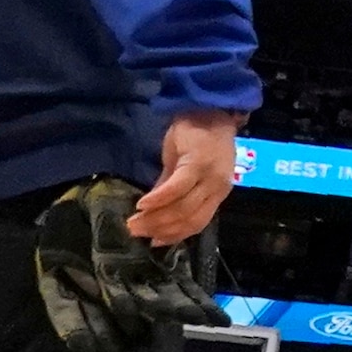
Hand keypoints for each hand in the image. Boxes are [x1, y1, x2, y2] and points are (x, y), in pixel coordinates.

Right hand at [132, 111, 240, 244]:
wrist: (208, 108)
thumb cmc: (198, 137)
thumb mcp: (185, 168)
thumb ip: (172, 190)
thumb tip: (153, 213)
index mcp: (216, 192)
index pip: (197, 223)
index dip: (175, 236)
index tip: (153, 243)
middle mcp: (217, 187)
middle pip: (189, 219)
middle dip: (160, 230)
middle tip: (135, 232)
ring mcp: (209, 176)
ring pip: (183, 207)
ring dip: (156, 218)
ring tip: (134, 222)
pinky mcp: (197, 163)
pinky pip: (176, 187)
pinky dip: (159, 199)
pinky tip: (142, 205)